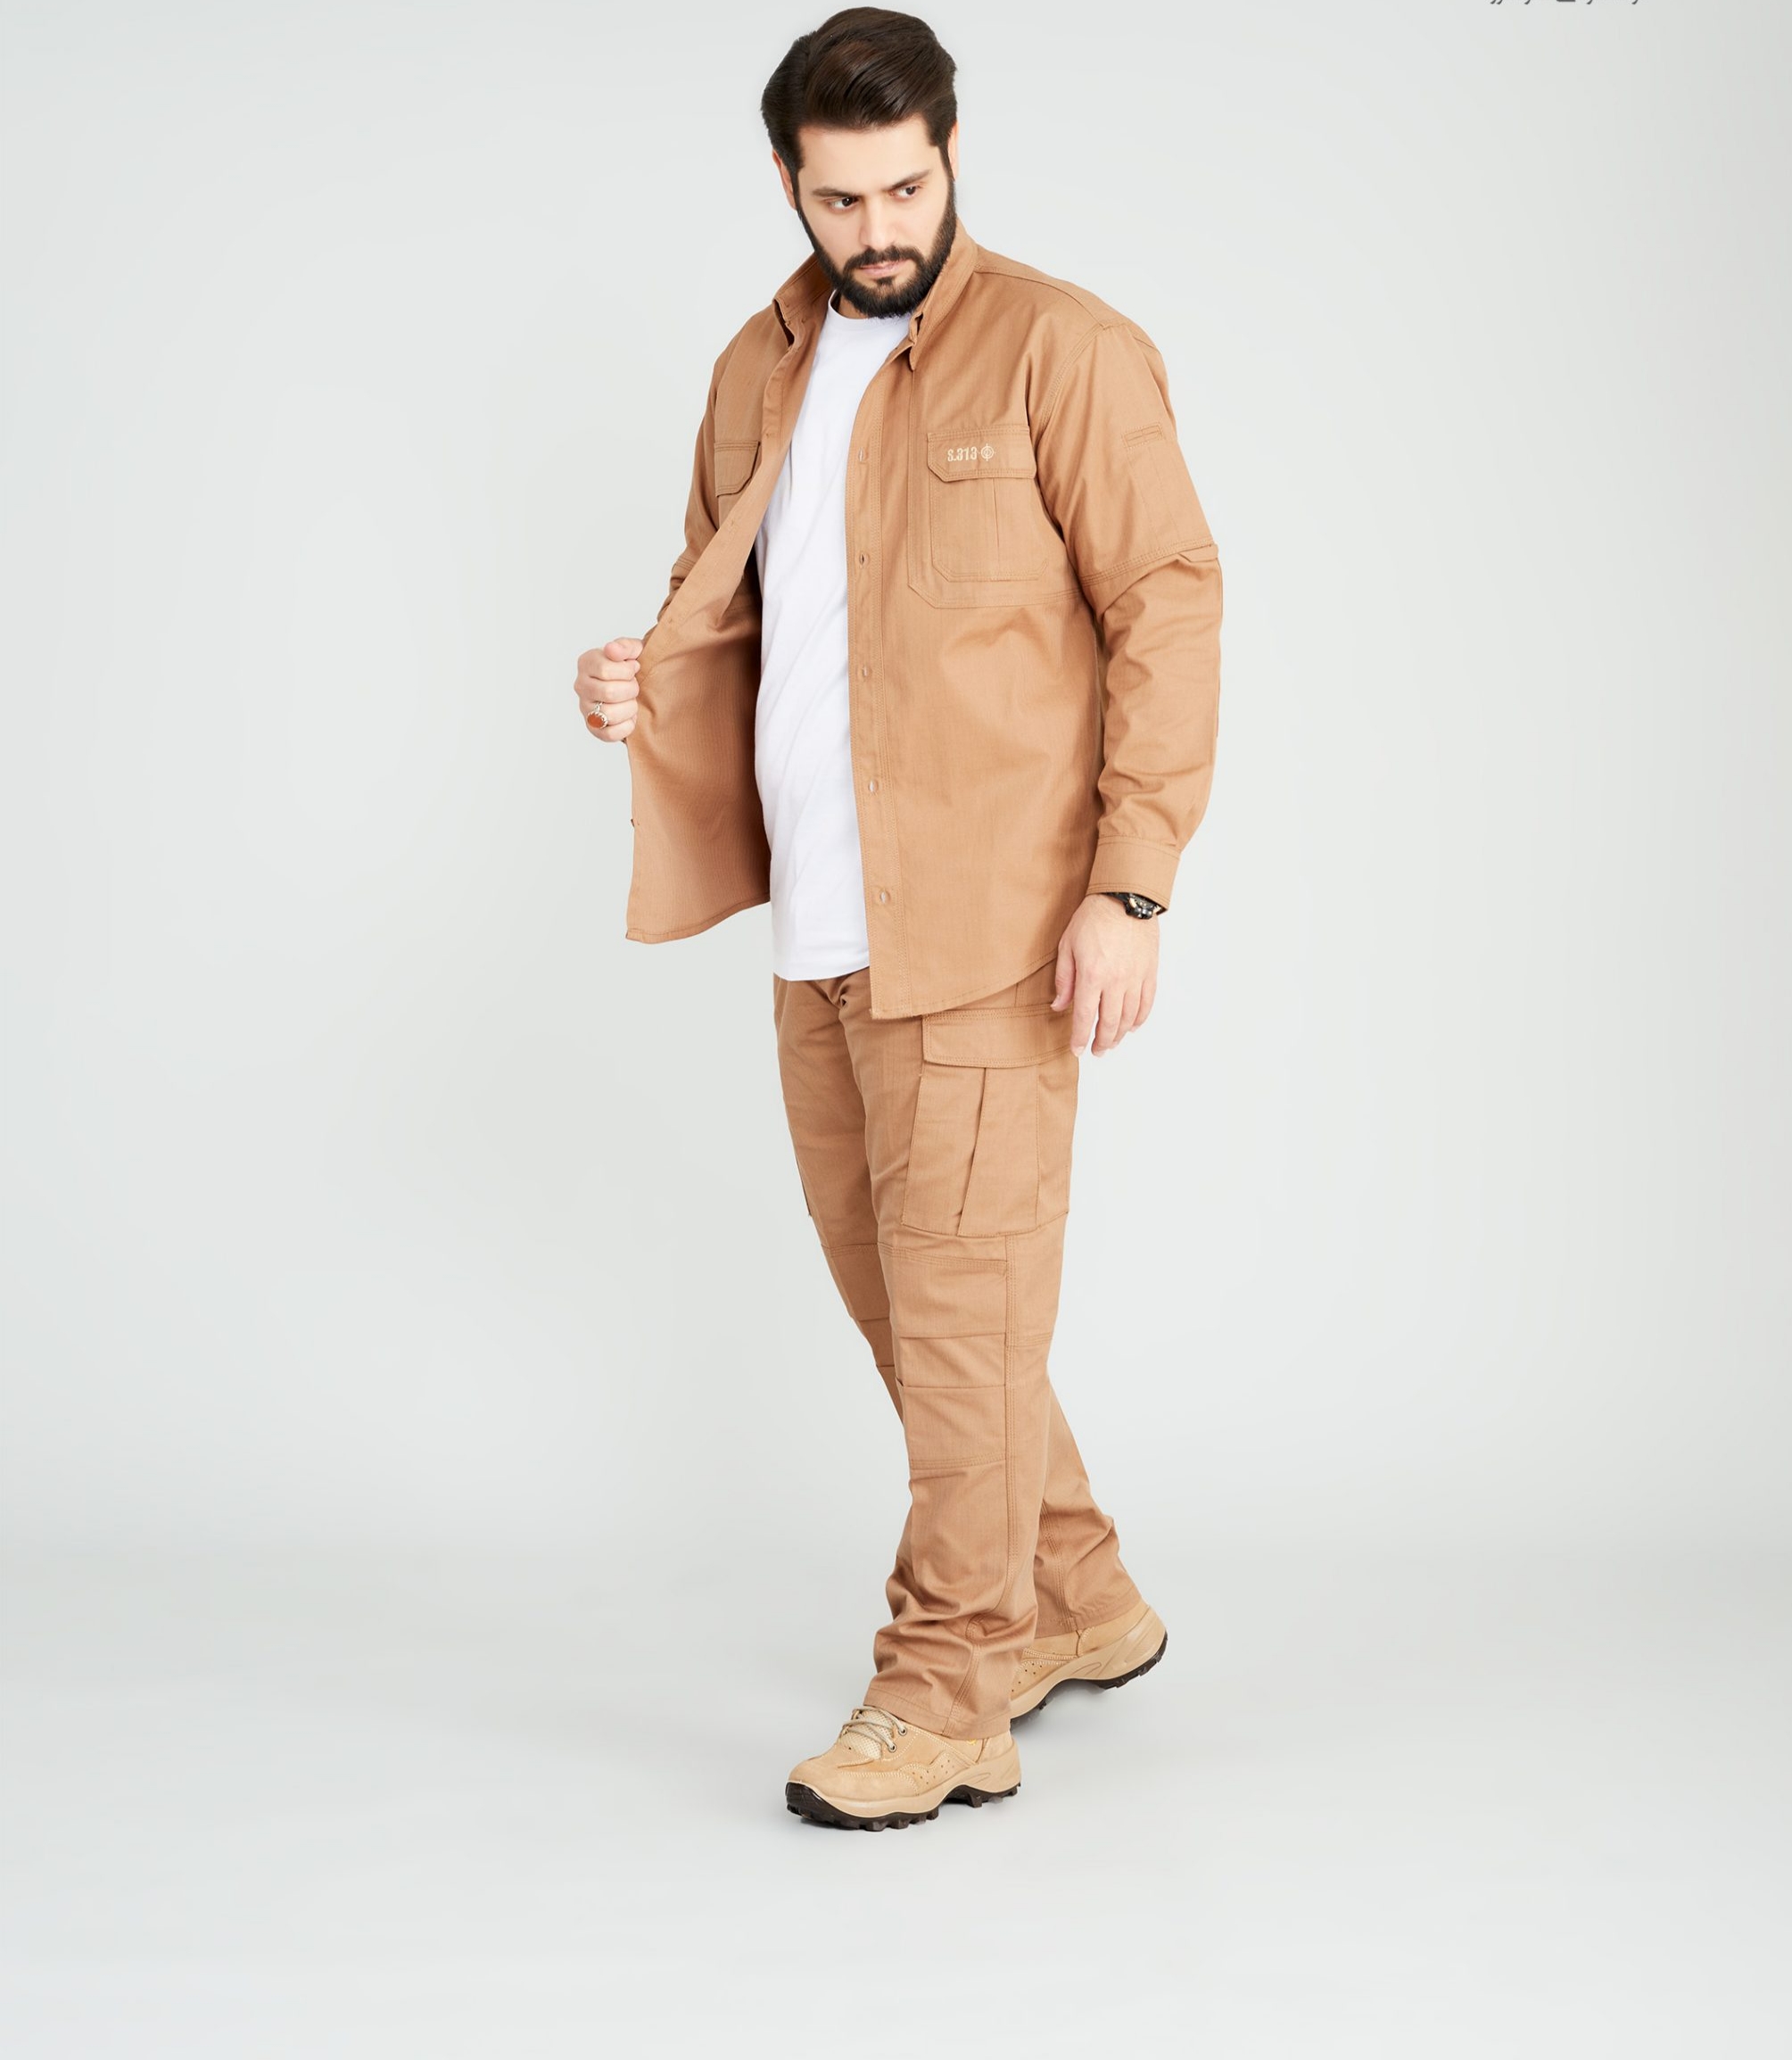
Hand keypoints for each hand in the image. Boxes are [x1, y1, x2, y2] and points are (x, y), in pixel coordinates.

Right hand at [574, 636, 644, 742]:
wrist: (633, 687)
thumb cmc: (631, 667)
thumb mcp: (633, 651)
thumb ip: (624, 646)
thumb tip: (612, 649)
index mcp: (587, 662)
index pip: (605, 670)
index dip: (627, 671)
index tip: (634, 668)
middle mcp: (581, 685)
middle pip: (609, 692)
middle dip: (631, 690)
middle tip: (634, 686)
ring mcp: (585, 708)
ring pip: (609, 714)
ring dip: (630, 708)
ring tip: (631, 701)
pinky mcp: (593, 728)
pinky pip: (610, 734)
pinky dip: (626, 726)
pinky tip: (629, 716)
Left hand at [1051, 894, 1158, 1055]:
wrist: (1124, 897)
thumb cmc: (1092, 918)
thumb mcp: (1067, 946)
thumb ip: (1064, 979)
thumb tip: (1059, 1006)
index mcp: (1092, 975)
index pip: (1085, 1017)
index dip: (1080, 1038)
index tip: (1077, 1050)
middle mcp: (1116, 981)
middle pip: (1109, 1023)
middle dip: (1102, 1042)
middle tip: (1096, 1052)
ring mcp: (1136, 978)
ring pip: (1129, 1017)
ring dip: (1120, 1035)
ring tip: (1112, 1043)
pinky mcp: (1150, 972)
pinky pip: (1147, 1003)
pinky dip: (1140, 1019)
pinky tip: (1133, 1027)